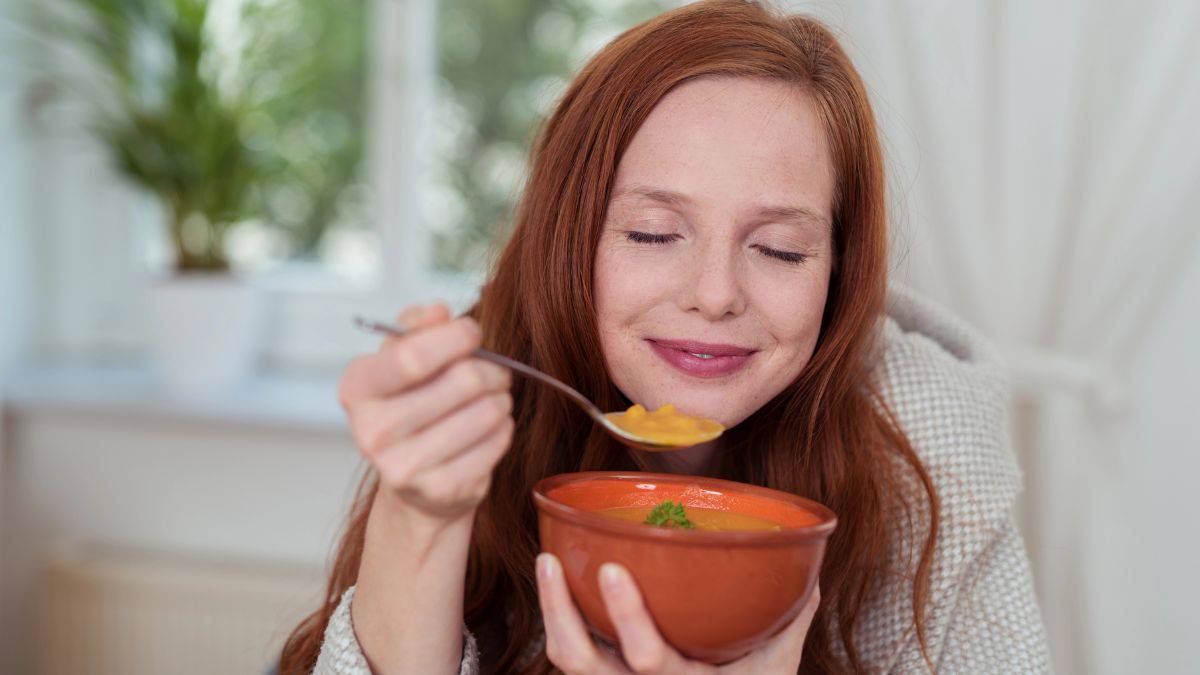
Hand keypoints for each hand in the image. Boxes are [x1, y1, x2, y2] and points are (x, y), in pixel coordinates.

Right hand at [338, 302, 513, 522]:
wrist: (414, 480)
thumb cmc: (412, 402)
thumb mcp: (402, 357)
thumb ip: (417, 326)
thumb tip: (438, 311)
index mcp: (358, 388)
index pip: (413, 356)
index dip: (455, 337)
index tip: (472, 332)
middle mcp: (372, 431)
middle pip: (462, 382)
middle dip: (492, 369)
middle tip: (498, 371)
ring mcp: (404, 467)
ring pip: (486, 412)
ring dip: (501, 399)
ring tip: (494, 398)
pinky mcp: (440, 491)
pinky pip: (496, 443)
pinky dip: (503, 428)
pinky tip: (491, 428)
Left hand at [536, 553, 819, 673]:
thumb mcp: (776, 669)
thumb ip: (790, 622)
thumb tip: (810, 573)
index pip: (646, 659)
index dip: (626, 617)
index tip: (612, 568)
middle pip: (580, 662)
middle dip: (560, 611)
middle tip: (550, 561)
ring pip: (566, 657)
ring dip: (551, 608)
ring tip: (547, 560)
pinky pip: (570, 652)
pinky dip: (559, 617)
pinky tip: (558, 577)